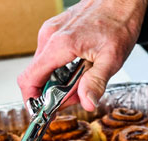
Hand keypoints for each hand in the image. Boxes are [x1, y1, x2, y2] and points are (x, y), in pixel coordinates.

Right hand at [18, 0, 147, 111]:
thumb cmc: (118, 23)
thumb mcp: (111, 59)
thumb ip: (96, 83)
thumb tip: (87, 104)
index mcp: (59, 45)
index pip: (29, 79)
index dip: (32, 101)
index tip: (43, 112)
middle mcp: (49, 37)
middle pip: (36, 76)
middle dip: (52, 93)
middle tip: (76, 96)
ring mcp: (50, 32)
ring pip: (43, 67)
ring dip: (58, 81)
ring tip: (83, 78)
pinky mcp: (55, 30)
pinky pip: (49, 56)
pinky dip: (60, 68)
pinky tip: (79, 67)